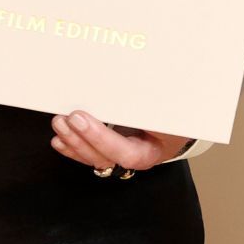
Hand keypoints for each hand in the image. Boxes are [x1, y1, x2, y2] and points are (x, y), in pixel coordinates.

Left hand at [50, 111, 193, 172]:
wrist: (184, 119)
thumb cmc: (178, 114)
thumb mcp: (170, 109)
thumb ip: (149, 101)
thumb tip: (126, 86)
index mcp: (154, 149)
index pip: (126, 152)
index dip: (100, 138)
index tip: (81, 119)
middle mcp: (137, 156)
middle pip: (106, 158)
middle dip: (82, 140)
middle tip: (67, 119)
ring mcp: (123, 154)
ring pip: (95, 157)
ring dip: (74, 142)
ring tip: (59, 124)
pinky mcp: (113, 147)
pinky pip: (91, 153)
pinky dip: (74, 147)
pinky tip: (60, 140)